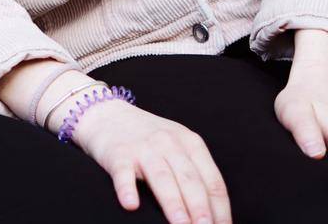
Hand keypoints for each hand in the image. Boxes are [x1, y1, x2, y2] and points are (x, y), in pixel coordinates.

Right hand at [55, 93, 231, 223]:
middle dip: (202, 209)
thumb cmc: (147, 137)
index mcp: (190, 143)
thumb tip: (212, 214)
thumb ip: (193, 173)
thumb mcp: (177, 146)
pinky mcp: (118, 153)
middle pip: (190, 181)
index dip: (221, 208)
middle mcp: (169, 143)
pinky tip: (131, 204)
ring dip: (174, 204)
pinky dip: (127, 189)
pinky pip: (123, 173)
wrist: (107, 113)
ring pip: (162, 178)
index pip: (212, 180)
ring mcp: (143, 148)